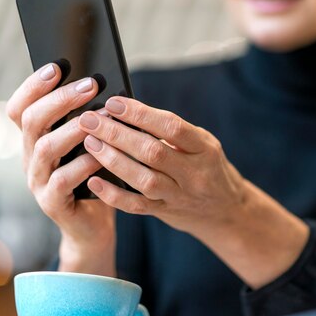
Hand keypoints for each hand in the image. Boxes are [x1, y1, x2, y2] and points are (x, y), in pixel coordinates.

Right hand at [6, 63, 116, 276]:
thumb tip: (104, 85)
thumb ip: (88, 121)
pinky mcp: (52, 203)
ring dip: (74, 128)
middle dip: (61, 99)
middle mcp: (30, 158)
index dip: (33, 86)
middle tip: (91, 85)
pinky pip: (63, 180)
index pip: (20, 107)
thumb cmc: (96, 177)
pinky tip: (103, 155)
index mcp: (36, 140)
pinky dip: (84, 164)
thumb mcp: (89, 145)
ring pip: (46, 148)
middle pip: (32, 121)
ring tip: (101, 116)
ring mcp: (38, 181)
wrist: (93, 227)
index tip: (57, 67)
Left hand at [78, 96, 308, 287]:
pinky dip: (113, 195)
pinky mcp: (166, 212)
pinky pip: (136, 206)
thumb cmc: (207, 166)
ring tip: (90, 143)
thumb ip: (172, 132)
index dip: (141, 114)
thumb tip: (127, 112)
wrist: (226, 210)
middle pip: (153, 152)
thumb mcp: (202, 144)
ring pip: (144, 180)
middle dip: (117, 134)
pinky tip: (93, 181)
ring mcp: (180, 196)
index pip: (172, 127)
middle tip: (90, 120)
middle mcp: (195, 173)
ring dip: (113, 160)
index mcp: (204, 148)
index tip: (113, 103)